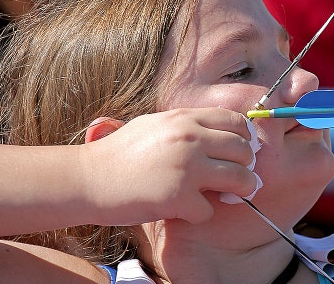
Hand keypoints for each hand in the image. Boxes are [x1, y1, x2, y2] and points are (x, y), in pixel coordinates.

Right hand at [79, 108, 257, 224]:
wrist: (88, 178)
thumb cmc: (118, 154)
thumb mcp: (154, 126)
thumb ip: (186, 127)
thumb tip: (217, 136)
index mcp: (184, 118)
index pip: (235, 121)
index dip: (244, 138)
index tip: (240, 151)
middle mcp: (190, 138)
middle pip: (243, 150)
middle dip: (246, 167)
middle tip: (238, 179)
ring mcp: (186, 167)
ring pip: (240, 179)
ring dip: (237, 191)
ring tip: (225, 196)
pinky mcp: (179, 197)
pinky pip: (209, 210)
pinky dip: (199, 214)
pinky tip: (184, 211)